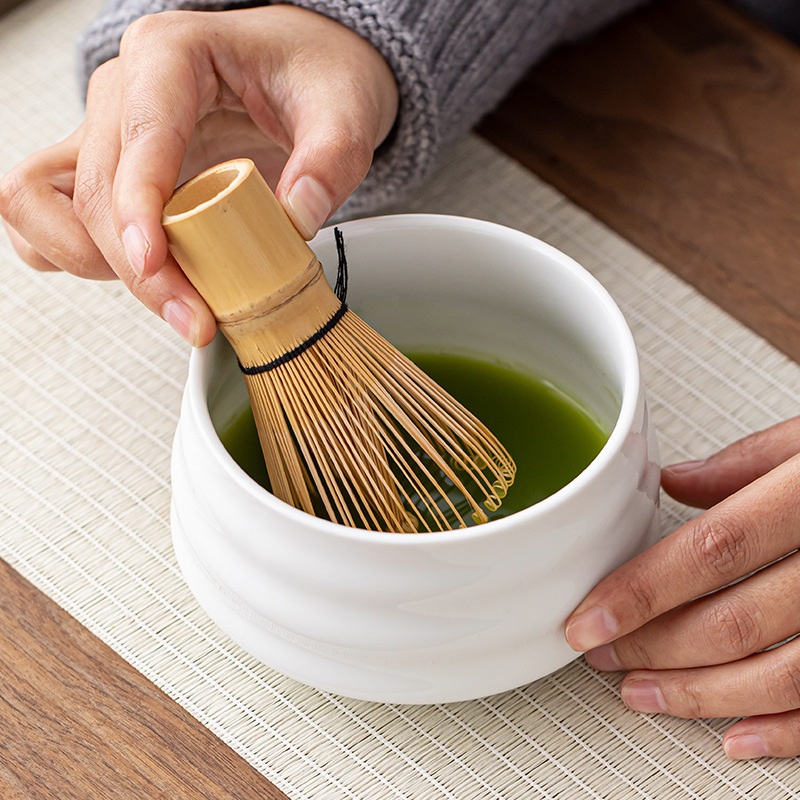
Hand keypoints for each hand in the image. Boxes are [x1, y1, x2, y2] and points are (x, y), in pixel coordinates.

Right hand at [0, 6, 397, 344]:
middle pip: (93, 185)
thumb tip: (299, 215)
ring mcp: (110, 132)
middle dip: (137, 266)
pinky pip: (53, 213)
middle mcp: (125, 91)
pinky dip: (80, 254)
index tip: (155, 263)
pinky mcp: (112, 170)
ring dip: (93, 261)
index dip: (138, 205)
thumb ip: (332, 158)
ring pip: (45, 200)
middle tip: (196, 316)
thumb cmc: (312, 74)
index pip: (140, 131)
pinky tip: (144, 278)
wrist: (303, 72)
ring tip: (170, 299)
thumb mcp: (345, 108)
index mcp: (173, 55)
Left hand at [564, 416, 799, 759]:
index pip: (711, 549)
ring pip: (782, 674)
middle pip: (734, 620)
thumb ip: (749, 461)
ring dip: (702, 696)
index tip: (585, 620)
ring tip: (640, 695)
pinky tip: (733, 738)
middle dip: (655, 646)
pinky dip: (787, 732)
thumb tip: (671, 482)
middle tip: (599, 655)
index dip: (641, 591)